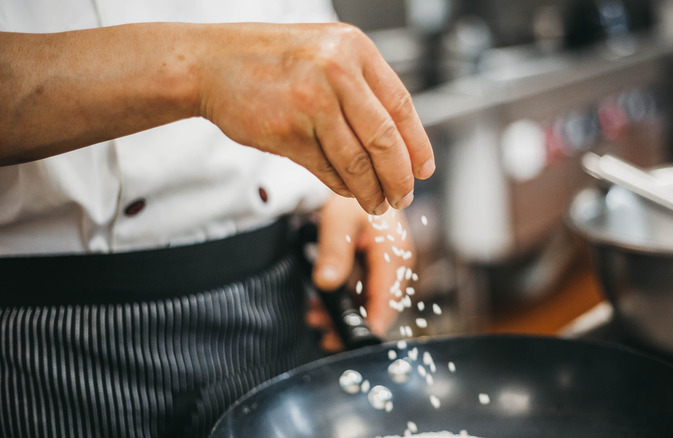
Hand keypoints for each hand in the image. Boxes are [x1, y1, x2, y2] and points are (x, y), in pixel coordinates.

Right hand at [198, 23, 434, 214]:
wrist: (211, 63)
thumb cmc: (271, 61)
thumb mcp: (326, 55)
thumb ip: (362, 88)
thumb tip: (401, 143)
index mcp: (355, 48)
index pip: (401, 105)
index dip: (418, 144)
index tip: (424, 169)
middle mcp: (337, 71)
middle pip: (385, 139)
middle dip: (399, 177)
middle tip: (403, 195)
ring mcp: (312, 102)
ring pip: (358, 162)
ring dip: (372, 191)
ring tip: (377, 203)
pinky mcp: (288, 131)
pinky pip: (327, 169)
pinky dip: (342, 187)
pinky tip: (348, 191)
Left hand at [306, 194, 413, 351]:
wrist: (354, 177)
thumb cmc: (350, 197)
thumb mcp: (339, 222)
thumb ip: (334, 252)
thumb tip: (327, 284)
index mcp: (394, 254)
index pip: (386, 300)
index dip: (370, 324)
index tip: (350, 340)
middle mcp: (396, 264)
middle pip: (378, 306)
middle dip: (350, 321)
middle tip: (322, 330)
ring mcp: (386, 266)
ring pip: (368, 300)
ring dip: (343, 312)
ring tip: (315, 317)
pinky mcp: (375, 265)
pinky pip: (362, 290)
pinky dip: (343, 299)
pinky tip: (321, 303)